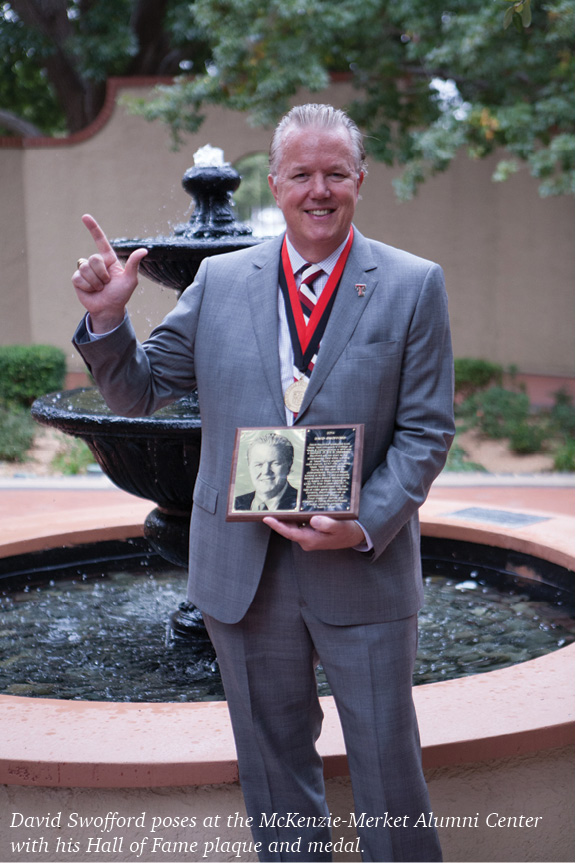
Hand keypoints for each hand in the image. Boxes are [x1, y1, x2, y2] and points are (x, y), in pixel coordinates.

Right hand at [72, 214, 147, 332]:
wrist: (108, 309)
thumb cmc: (120, 295)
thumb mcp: (131, 280)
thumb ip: (134, 264)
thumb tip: (144, 250)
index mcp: (109, 259)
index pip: (101, 241)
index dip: (93, 228)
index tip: (85, 216)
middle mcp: (97, 263)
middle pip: (94, 258)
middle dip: (102, 274)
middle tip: (107, 283)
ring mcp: (86, 270)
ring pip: (86, 268)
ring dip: (95, 282)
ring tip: (100, 288)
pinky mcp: (77, 279)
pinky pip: (79, 278)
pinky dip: (88, 287)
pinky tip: (91, 291)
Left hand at [263, 515, 365, 551]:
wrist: (354, 536)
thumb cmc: (347, 531)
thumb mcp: (339, 527)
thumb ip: (327, 525)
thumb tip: (313, 520)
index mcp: (311, 540)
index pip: (289, 533)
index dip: (277, 525)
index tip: (267, 518)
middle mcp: (307, 540)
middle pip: (288, 529)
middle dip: (278, 519)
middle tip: (267, 507)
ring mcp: (308, 537)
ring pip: (292, 527)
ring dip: (285, 518)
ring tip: (275, 506)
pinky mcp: (310, 533)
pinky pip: (298, 525)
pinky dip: (293, 517)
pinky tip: (291, 509)